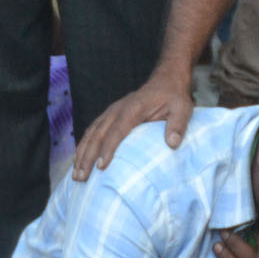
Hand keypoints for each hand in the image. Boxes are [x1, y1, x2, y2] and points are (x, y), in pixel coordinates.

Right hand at [72, 75, 192, 179]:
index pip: (117, 131)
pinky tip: (79, 160)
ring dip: (81, 154)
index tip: (101, 167)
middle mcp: (117, 110)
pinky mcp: (108, 116)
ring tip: (76, 174)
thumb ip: (177, 125)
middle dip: (87, 157)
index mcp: (133, 109)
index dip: (108, 149)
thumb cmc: (173, 97)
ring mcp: (110, 112)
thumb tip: (172, 144)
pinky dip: (83, 146)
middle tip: (81, 177)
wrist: (165, 80)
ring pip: (91, 134)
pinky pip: (92, 131)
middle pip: (97, 135)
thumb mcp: (182, 109)